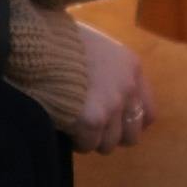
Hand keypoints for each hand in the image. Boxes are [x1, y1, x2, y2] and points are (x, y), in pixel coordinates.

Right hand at [71, 22, 153, 152]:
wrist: (39, 44)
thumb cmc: (60, 41)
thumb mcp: (95, 47)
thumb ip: (108, 72)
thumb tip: (104, 96)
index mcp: (132, 67)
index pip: (148, 113)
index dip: (129, 123)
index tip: (114, 124)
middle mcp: (128, 88)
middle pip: (131, 135)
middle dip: (111, 136)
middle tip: (91, 128)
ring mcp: (112, 106)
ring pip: (108, 144)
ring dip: (91, 139)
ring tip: (74, 126)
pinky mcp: (92, 120)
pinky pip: (87, 145)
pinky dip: (75, 140)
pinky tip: (64, 126)